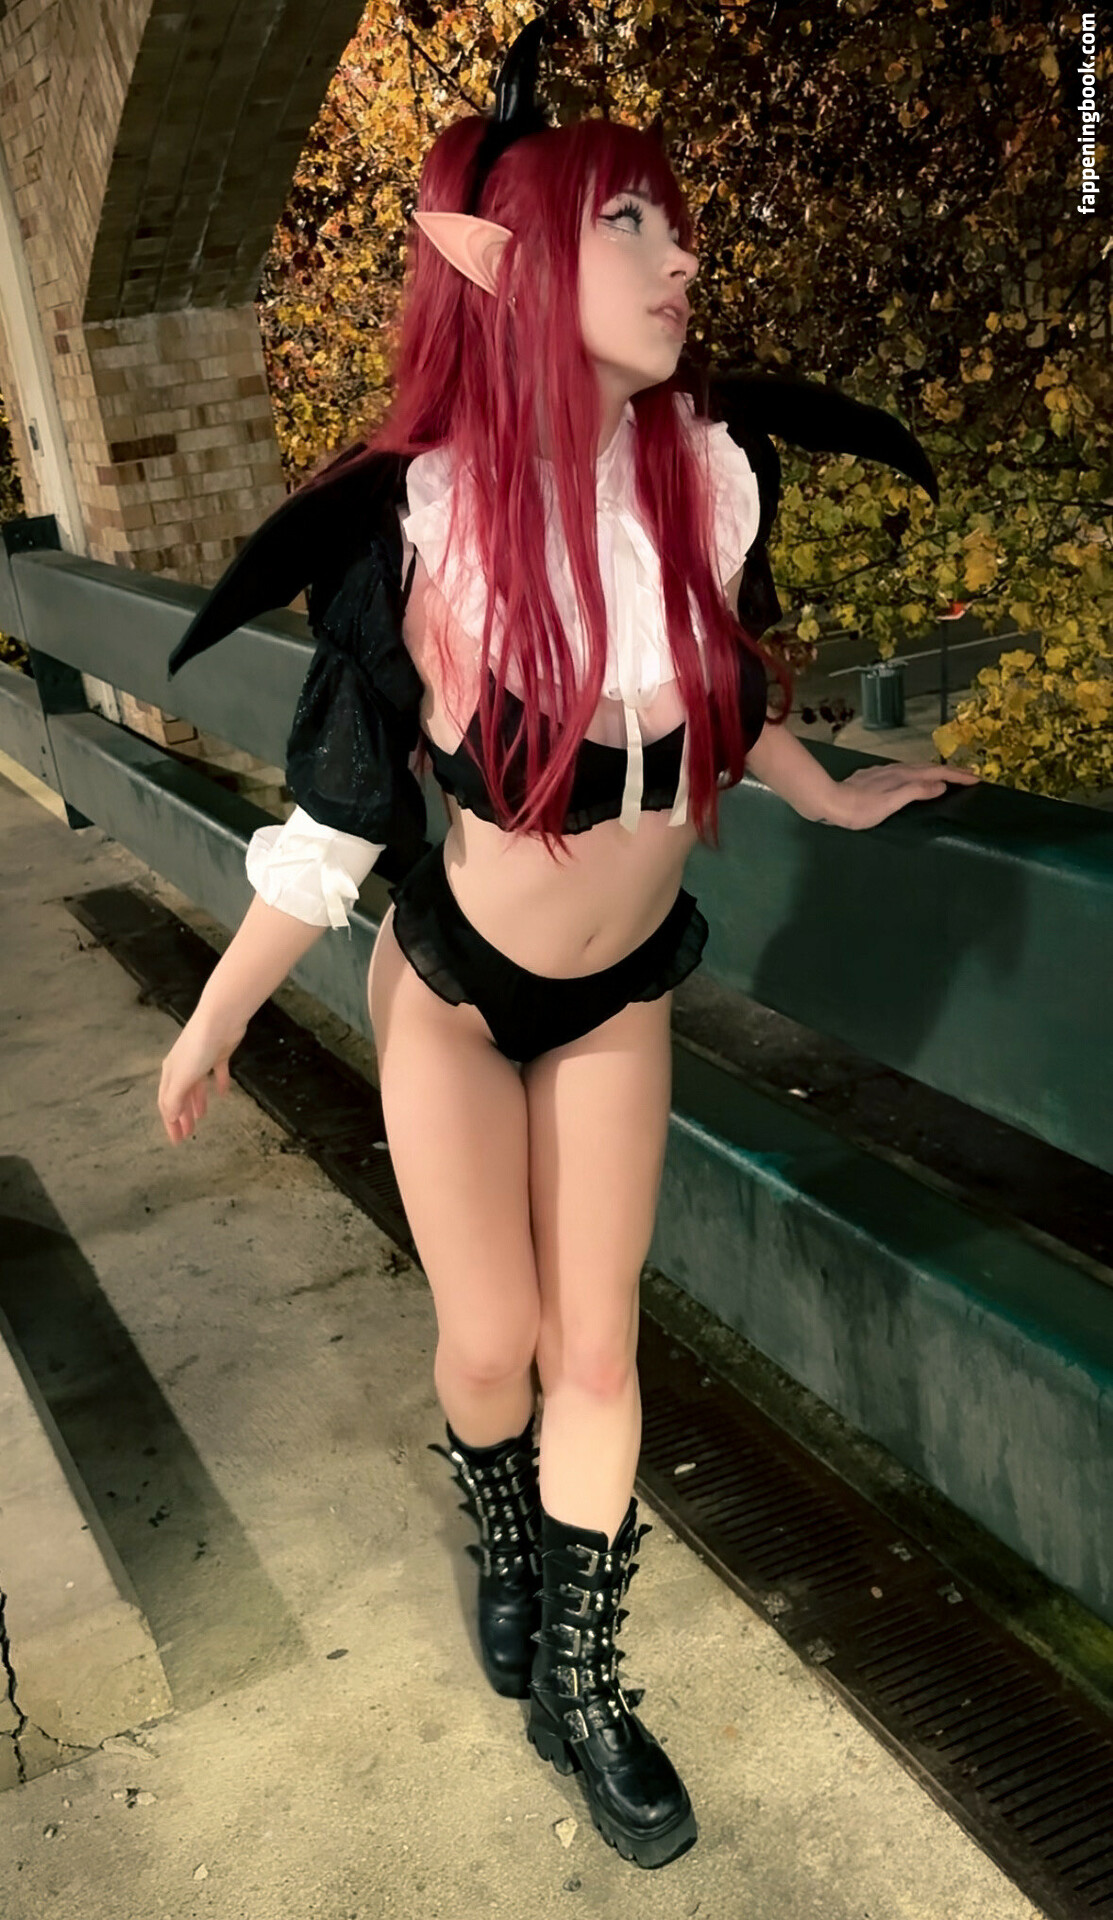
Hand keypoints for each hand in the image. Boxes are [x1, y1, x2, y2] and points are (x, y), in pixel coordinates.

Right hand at [158, 1008, 246, 1144]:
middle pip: (181, 1097)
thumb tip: (170, 1117)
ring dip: (197, 1103)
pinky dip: (219, 1084)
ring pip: (196, 1087)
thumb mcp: (183, 1078)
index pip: (167, 1103)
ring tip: (201, 1118)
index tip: (176, 1140)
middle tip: (188, 1135)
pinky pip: (217, 1074)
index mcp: (171, 1073)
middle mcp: (183, 1067)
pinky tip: (224, 1095)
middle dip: (183, 1116)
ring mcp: (201, 1060)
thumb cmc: (197, 1049)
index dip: (170, 1123)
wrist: (220, 1020)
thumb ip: (175, 1099)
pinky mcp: (219, 1055)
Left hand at [832, 762, 980, 830]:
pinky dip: (917, 775)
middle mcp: (895, 770)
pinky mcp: (873, 777)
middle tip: (968, 777)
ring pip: (915, 769)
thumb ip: (916, 791)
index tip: (976, 778)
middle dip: (950, 772)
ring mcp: (884, 772)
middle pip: (928, 767)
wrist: (829, 802)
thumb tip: (941, 784)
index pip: (937, 773)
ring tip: (946, 778)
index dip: (957, 776)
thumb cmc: (860, 809)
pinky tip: (912, 780)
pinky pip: (903, 773)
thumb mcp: (891, 803)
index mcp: (903, 776)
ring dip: (933, 772)